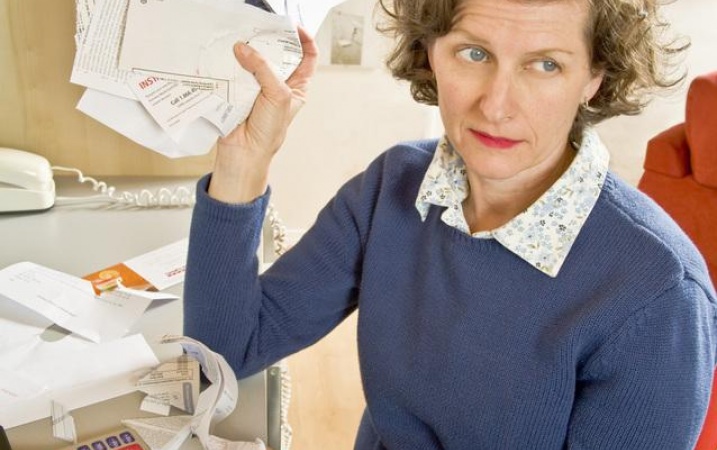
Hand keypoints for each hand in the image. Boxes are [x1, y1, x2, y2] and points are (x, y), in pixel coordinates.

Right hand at [209, 27, 317, 202]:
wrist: (244, 152)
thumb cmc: (269, 131)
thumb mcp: (278, 95)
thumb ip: (264, 69)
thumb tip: (244, 49)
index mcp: (297, 86)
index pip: (307, 56)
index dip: (304, 39)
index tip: (293, 28)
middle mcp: (278, 84)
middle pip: (277, 53)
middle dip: (269, 41)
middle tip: (259, 30)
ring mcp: (257, 86)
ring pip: (254, 59)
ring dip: (247, 51)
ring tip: (241, 41)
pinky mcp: (238, 89)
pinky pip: (234, 70)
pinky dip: (230, 62)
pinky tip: (227, 56)